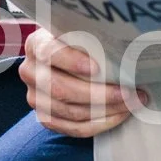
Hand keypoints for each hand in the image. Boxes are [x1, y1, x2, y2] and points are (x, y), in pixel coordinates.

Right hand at [19, 24, 144, 137]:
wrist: (61, 60)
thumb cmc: (76, 43)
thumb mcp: (77, 31)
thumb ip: (90, 35)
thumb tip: (123, 45)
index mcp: (36, 44)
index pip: (50, 53)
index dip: (72, 62)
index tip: (97, 68)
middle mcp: (30, 72)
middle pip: (60, 89)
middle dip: (99, 94)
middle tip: (129, 92)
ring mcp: (35, 98)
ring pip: (70, 112)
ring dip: (106, 111)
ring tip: (130, 104)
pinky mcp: (45, 118)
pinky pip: (73, 128)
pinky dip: (99, 124)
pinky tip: (118, 115)